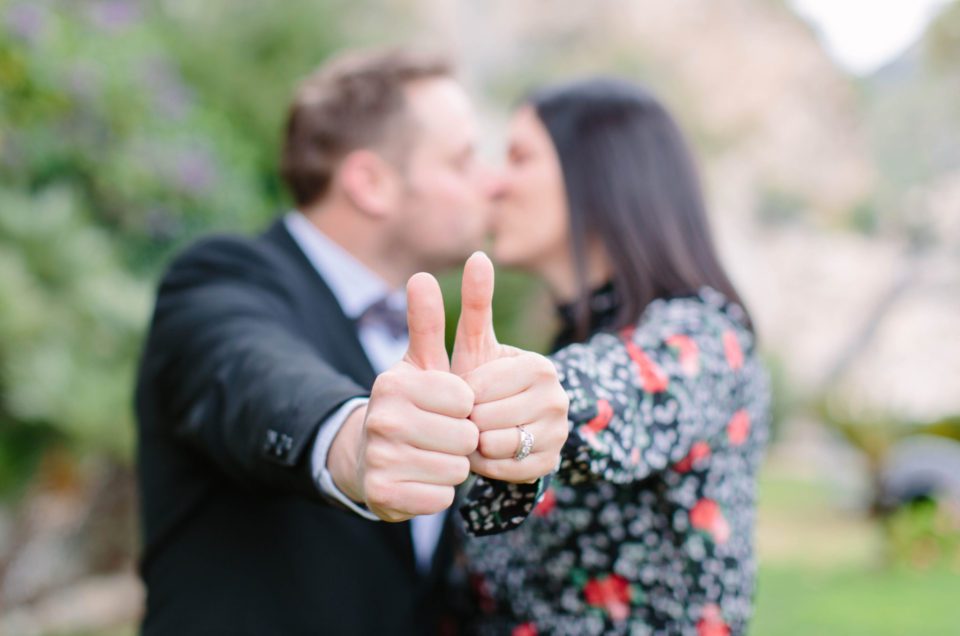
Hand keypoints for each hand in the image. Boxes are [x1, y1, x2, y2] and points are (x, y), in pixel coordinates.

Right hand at [329, 273, 478, 521]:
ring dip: (452, 467)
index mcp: (393, 383)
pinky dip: (438, 492)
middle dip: (462, 440)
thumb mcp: (419, 363)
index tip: (447, 407)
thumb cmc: (409, 407)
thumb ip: (427, 320)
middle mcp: (381, 419)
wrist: (368, 459)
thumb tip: (422, 275)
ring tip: (429, 457)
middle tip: (440, 436)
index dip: (464, 408)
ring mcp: (379, 459)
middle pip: (463, 437)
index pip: (465, 399)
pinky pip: (441, 497)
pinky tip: (420, 481)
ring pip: (455, 469)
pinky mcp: (382, 496)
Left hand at [451, 252, 568, 482]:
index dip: (459, 393)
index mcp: (539, 367)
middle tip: (465, 414)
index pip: (478, 388)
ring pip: (497, 446)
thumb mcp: (469, 345)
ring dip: (474, 443)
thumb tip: (479, 253)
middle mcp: (558, 398)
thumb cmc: (476, 378)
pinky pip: (505, 471)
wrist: (494, 423)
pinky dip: (487, 464)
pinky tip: (485, 451)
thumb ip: (474, 303)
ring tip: (474, 430)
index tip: (460, 391)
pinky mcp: (552, 463)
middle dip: (465, 419)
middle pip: (487, 419)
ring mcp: (559, 434)